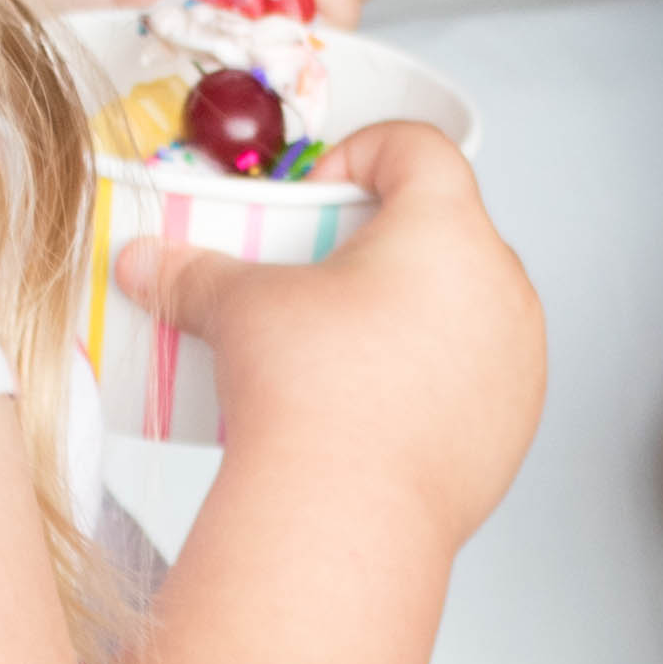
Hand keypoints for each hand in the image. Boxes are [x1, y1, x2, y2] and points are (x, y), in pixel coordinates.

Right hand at [119, 114, 542, 554]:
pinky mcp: (515, 420)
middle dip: (383, 242)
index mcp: (445, 227)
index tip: (319, 197)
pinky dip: (437, 373)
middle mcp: (499, 282)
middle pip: (446, 227)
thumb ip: (194, 272)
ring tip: (349, 348)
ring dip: (416, 309)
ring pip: (467, 303)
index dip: (361, 154)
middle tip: (322, 280)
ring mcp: (518, 354)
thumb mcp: (242, 310)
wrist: (348, 516)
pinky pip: (479, 372)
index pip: (418, 147)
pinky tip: (381, 404)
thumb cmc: (311, 394)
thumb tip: (144, 263)